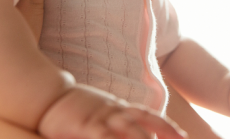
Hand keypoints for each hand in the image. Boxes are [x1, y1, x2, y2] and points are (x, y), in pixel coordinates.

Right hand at [40, 84, 187, 138]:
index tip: (182, 136)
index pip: (148, 116)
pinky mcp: (85, 127)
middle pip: (144, 123)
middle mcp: (113, 112)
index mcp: (117, 108)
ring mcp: (99, 119)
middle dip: (164, 133)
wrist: (47, 95)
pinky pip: (104, 137)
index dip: (166, 126)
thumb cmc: (72, 106)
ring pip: (129, 130)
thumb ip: (113, 120)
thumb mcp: (98, 109)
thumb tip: (133, 130)